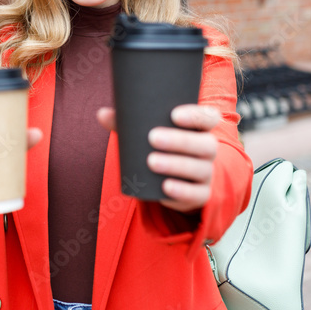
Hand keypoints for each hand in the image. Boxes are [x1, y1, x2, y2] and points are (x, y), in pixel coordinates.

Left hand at [97, 105, 220, 212]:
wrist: (174, 181)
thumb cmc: (160, 148)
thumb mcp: (147, 134)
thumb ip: (128, 123)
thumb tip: (102, 114)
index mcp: (199, 129)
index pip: (208, 117)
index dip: (196, 115)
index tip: (173, 114)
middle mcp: (208, 150)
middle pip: (205, 144)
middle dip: (180, 140)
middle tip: (152, 138)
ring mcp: (206, 173)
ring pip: (200, 169)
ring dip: (176, 165)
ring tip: (152, 162)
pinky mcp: (200, 195)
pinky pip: (196, 195)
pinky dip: (181, 192)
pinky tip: (165, 188)